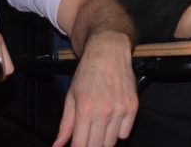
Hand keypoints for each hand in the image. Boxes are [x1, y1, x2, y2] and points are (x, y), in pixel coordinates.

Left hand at [53, 31, 136, 146]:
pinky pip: (125, 133)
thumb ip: (66, 124)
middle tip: (87, 138)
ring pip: (112, 142)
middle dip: (90, 146)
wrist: (108, 52)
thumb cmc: (87, 73)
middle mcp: (104, 112)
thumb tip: (58, 145)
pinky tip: (112, 121)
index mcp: (85, 109)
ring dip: (103, 140)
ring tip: (99, 127)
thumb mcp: (71, 97)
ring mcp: (120, 110)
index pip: (81, 145)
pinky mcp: (133, 107)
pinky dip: (118, 132)